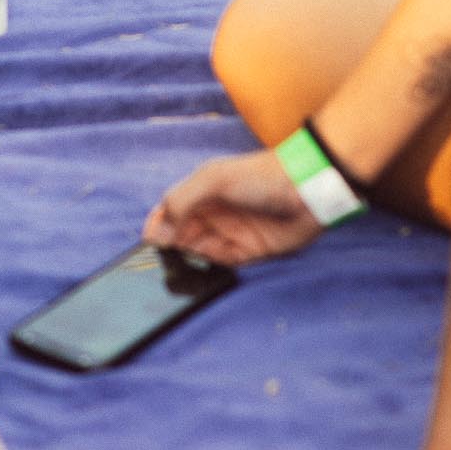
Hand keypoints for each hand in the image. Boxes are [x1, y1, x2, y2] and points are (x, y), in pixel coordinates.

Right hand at [142, 148, 321, 265]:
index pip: (170, 211)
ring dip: (187, 261)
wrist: (305, 189)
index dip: (157, 226)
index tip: (145, 242)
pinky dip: (209, 270)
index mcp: (201, 192)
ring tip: (175, 269)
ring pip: (199, 252)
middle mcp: (213, 214)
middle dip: (168, 248)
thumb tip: (156, 233)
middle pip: (181, 235)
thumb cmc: (258, 176)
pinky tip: (198, 273)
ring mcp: (230, 233)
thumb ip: (181, 202)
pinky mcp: (248, 252)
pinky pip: (222, 265)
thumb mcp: (212, 180)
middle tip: (157, 261)